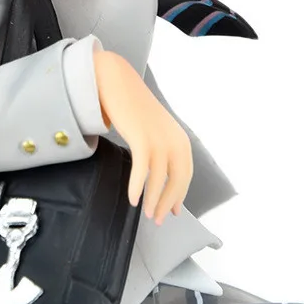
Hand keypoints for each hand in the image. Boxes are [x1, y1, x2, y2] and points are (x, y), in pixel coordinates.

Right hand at [93, 50, 192, 224]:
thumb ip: (161, 150)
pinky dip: (137, 186)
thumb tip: (161, 178)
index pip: (185, 174)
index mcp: (181, 139)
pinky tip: (132, 199)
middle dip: (168, 202)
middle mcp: (175, 139)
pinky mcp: (142, 138)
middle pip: (177, 179)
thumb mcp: (156, 130)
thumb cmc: (134, 108)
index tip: (173, 212)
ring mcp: (159, 139)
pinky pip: (142, 170)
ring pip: (159, 178)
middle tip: (157, 220)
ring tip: (146, 213)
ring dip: (153, 199)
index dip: (180, 194)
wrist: (117, 83)